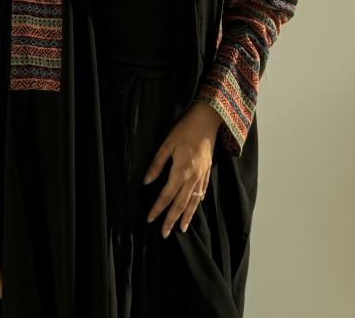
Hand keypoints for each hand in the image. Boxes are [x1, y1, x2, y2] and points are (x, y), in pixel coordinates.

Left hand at [142, 101, 221, 236]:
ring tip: (180, 229)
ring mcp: (202, 176)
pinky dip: (197, 202)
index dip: (158, 208)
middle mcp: (192, 178)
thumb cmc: (184, 130)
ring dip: (186, 216)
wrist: (207, 121)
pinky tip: (195, 208)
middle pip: (180, 204)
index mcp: (180, 171)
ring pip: (193, 201)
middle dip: (171, 219)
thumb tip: (147, 181)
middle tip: (164, 234)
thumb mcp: (167, 144)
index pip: (166, 195)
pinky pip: (202, 192)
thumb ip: (157, 164)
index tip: (150, 219)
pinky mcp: (207, 172)